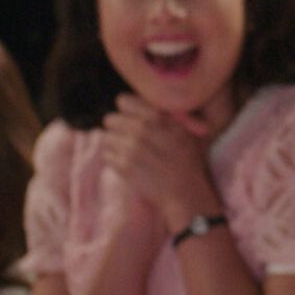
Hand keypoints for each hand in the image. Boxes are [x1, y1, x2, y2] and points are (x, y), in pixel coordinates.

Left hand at [102, 93, 221, 235]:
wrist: (184, 193)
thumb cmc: (187, 161)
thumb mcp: (185, 130)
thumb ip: (164, 114)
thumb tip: (139, 102)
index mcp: (157, 116)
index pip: (122, 101)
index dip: (127, 110)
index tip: (134, 119)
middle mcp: (141, 130)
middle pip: (109, 119)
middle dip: (118, 127)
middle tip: (130, 138)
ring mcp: (130, 149)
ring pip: (106, 137)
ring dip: (115, 144)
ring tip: (131, 153)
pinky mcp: (123, 166)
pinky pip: (106, 156)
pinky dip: (115, 160)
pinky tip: (129, 164)